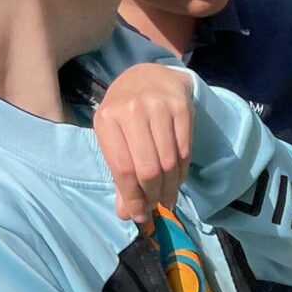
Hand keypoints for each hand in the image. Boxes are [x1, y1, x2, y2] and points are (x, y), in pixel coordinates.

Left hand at [95, 64, 194, 226]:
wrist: (150, 77)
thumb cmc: (127, 114)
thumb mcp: (115, 139)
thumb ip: (119, 177)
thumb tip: (127, 214)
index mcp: (107, 119)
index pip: (123, 169)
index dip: (133, 197)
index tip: (140, 214)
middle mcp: (132, 110)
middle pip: (148, 169)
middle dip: (153, 195)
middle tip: (156, 205)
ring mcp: (158, 107)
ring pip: (169, 164)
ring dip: (170, 188)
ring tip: (167, 198)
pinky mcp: (182, 109)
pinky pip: (185, 153)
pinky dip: (181, 173)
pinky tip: (176, 180)